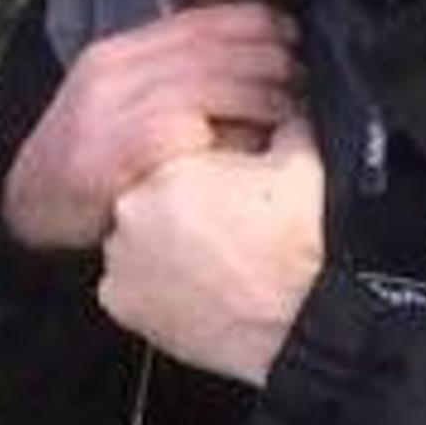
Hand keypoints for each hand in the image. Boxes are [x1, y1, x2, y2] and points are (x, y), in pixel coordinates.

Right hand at [1, 6, 303, 252]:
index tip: (294, 33)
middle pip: (210, 51)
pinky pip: (187, 131)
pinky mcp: (115, 152)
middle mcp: (112, 72)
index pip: (200, 22)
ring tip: (292, 110)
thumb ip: (172, 81)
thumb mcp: (123, 103)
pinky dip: (229, 134)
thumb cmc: (92, 158)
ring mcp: (110, 110)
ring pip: (206, 85)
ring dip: (260, 96)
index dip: (256, 23)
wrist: (30, 206)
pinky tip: (259, 144)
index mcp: (118, 52)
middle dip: (267, 60)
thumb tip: (248, 66)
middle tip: (304, 78)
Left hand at [96, 121, 326, 384]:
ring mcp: (121, 259)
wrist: (302, 322)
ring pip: (137, 239)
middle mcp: (134, 210)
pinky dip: (155, 284)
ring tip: (213, 261)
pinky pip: (131, 283)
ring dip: (165, 245)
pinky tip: (195, 285)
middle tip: (224, 228)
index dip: (205, 173)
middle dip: (181, 208)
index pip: (172, 153)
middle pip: (150, 197)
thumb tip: (290, 102)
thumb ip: (286, 123)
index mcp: (171, 168)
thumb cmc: (302, 248)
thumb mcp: (304, 166)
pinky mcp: (122, 302)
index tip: (227, 192)